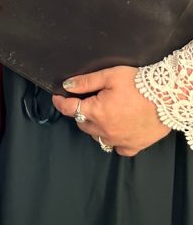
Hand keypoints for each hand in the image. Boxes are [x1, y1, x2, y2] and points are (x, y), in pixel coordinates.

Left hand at [52, 66, 171, 155]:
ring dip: (94, 126)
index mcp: (97, 111)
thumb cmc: (139, 84)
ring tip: (101, 114)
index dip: (60, 102)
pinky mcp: (133, 146)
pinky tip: (115, 131)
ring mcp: (119, 141)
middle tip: (85, 101)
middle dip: (79, 112)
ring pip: (97, 137)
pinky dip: (113, 141)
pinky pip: (117, 148)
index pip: (69, 108)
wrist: (167, 98)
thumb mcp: (109, 76)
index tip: (57, 97)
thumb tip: (67, 85)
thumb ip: (86, 82)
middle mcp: (105, 130)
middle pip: (82, 123)